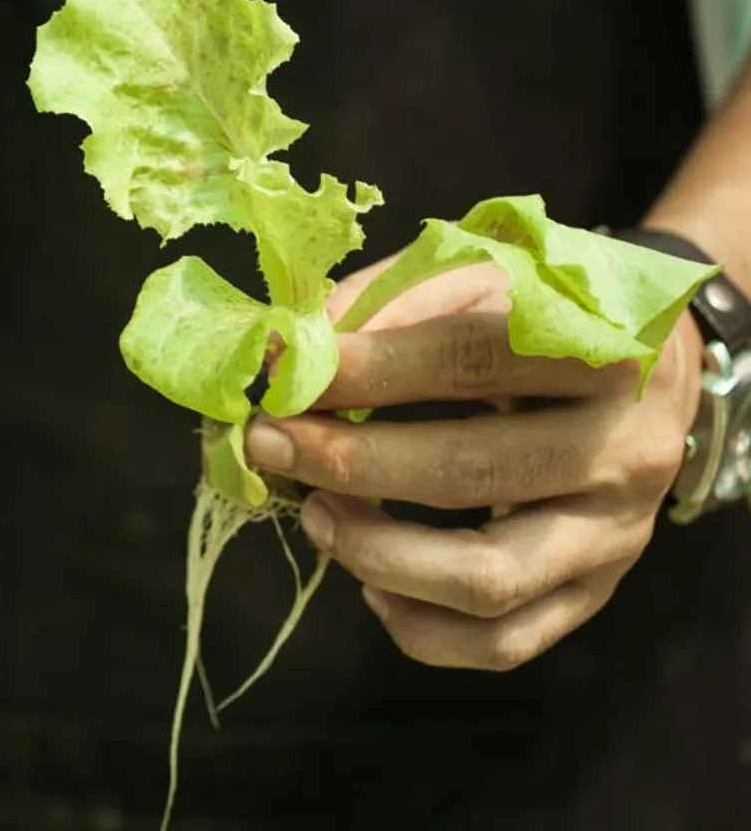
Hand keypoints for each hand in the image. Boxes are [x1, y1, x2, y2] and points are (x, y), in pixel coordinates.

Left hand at [244, 257, 702, 671]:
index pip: (470, 362)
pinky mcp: (596, 593)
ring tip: (313, 512)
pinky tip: (369, 580)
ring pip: (486, 579)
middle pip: (470, 474)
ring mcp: (615, 535)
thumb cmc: (536, 311)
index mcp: (604, 352)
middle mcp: (623, 451)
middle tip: (268, 443)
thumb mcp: (475, 276)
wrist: (650, 367)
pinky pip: (503, 642)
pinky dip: (419, 625)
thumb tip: (287, 354)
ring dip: (375, 551)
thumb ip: (385, 305)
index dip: (364, 371)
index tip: (282, 376)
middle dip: (346, 461)